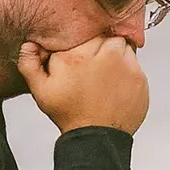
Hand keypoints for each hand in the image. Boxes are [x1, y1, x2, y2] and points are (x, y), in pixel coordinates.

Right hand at [17, 36, 149, 135]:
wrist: (96, 139)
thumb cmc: (68, 113)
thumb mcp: (40, 90)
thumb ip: (29, 63)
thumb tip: (29, 43)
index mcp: (79, 54)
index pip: (88, 30)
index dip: (85, 42)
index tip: (83, 55)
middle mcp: (107, 56)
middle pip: (109, 36)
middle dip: (103, 47)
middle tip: (95, 66)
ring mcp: (128, 68)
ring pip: (126, 48)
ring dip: (117, 57)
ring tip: (106, 76)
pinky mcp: (141, 80)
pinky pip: (136, 66)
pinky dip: (128, 73)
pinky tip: (116, 87)